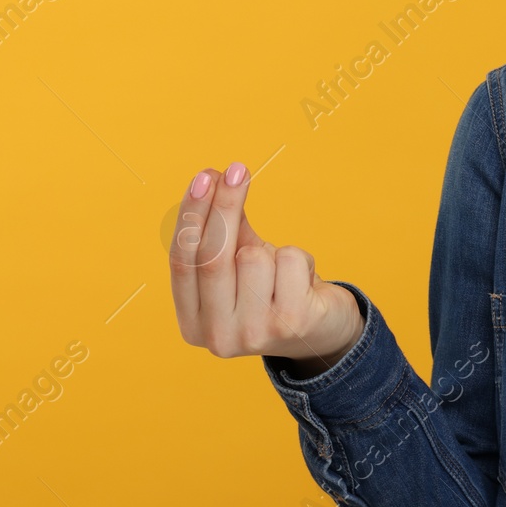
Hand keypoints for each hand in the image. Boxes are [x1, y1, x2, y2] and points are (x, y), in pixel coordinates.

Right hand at [168, 161, 363, 376]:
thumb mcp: (241, 263)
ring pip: (254, 257)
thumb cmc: (274, 292)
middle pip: (213, 256)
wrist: (323, 332)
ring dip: (273, 250)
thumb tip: (214, 177)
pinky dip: (300, 259)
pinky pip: (291, 260)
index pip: (182, 261)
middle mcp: (217, 337)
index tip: (205, 175)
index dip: (192, 214)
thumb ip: (225, 230)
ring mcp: (255, 334)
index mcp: (193, 323)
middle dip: (224, 205)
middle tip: (237, 169)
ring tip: (283, 272)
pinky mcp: (294, 323)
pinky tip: (304, 282)